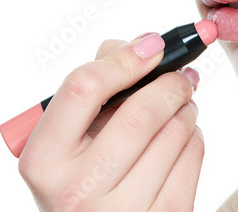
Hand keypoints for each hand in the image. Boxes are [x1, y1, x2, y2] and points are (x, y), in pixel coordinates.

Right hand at [18, 32, 203, 210]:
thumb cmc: (80, 175)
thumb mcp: (66, 137)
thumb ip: (94, 84)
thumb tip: (143, 46)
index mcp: (43, 160)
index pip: (83, 88)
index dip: (124, 59)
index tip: (151, 47)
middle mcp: (76, 191)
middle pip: (139, 114)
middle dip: (170, 83)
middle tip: (180, 75)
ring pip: (174, 134)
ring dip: (186, 108)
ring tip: (182, 104)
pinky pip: (192, 159)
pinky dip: (194, 137)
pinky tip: (182, 137)